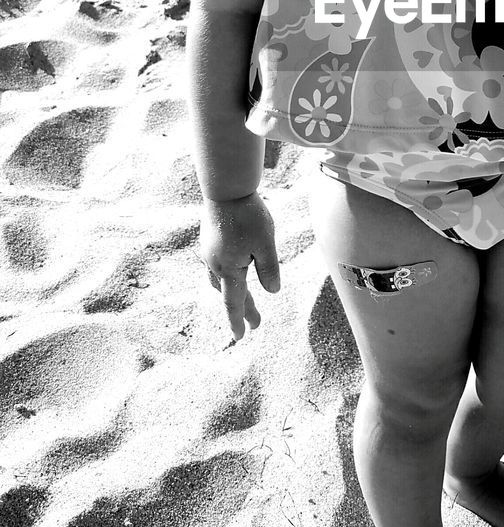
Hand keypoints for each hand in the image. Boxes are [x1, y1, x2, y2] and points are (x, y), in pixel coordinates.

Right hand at [199, 191, 280, 341]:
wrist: (225, 188)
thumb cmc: (248, 215)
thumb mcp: (266, 244)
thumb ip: (269, 269)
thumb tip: (272, 291)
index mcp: (229, 269)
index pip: (234, 302)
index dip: (239, 321)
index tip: (241, 338)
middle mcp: (215, 264)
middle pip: (228, 293)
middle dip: (242, 308)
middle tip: (255, 324)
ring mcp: (209, 252)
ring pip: (219, 279)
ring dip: (231, 292)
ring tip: (242, 300)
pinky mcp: (209, 240)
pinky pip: (217, 265)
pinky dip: (227, 275)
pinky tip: (232, 269)